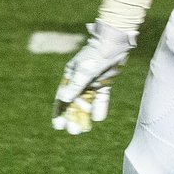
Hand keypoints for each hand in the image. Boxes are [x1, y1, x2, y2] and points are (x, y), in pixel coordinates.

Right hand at [52, 19, 135, 134]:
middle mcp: (80, 79)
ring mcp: (93, 81)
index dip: (60, 111)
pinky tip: (98, 118)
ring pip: (87, 101)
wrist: (115, 42)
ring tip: (83, 129)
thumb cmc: (97, 54)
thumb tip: (63, 99)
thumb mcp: (85, 71)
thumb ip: (75, 86)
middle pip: (75, 101)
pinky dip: (99, 106)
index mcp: (71, 75)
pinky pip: (101, 97)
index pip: (63, 96)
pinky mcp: (104, 81)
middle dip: (72, 116)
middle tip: (72, 131)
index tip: (58, 125)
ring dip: (85, 114)